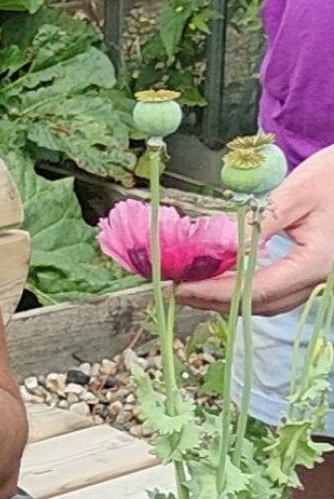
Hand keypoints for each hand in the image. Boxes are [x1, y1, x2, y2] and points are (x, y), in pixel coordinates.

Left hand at [179, 143, 333, 314]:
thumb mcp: (295, 194)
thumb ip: (257, 225)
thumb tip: (219, 247)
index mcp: (317, 263)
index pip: (257, 289)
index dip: (215, 292)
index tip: (183, 287)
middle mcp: (320, 279)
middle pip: (261, 304)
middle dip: (216, 300)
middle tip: (179, 288)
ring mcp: (319, 280)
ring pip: (269, 303)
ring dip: (230, 298)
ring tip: (195, 285)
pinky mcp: (314, 273)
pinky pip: (278, 292)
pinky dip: (248, 290)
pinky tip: (225, 279)